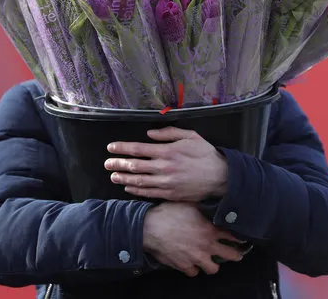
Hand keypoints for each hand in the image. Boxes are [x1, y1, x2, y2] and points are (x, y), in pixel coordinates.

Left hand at [105, 127, 227, 201]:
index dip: (122, 148)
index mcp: (167, 151)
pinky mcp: (170, 194)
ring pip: (138, 181)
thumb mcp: (190, 136)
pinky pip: (148, 192)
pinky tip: (128, 188)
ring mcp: (166, 183)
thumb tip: (149, 134)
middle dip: (117, 164)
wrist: (220, 177)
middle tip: (106, 164)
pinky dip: (136, 190)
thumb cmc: (206, 154)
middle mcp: (164, 168)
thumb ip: (168, 133)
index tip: (111, 147)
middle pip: (134, 166)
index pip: (138, 149)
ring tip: (113, 176)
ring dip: (123, 179)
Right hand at [143, 202, 243, 275]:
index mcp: (210, 230)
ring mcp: (196, 258)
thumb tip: (212, 207)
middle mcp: (206, 246)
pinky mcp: (184, 266)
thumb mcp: (190, 206)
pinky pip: (194, 272)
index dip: (238, 237)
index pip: (232, 236)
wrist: (151, 228)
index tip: (241, 239)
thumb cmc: (169, 213)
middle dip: (236, 255)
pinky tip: (192, 262)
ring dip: (213, 264)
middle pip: (230, 255)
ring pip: (213, 269)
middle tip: (237, 254)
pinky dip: (194, 268)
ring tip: (211, 260)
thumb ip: (204, 210)